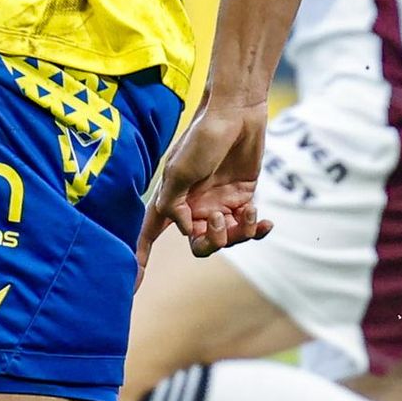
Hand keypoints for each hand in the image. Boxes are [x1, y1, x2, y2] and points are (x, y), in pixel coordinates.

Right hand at [136, 94, 271, 271]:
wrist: (236, 114)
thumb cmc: (202, 138)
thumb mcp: (179, 172)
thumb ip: (175, 204)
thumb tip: (186, 231)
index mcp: (171, 200)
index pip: (151, 233)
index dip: (143, 258)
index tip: (137, 285)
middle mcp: (193, 206)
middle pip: (198, 244)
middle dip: (211, 242)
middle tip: (221, 222)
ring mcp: (219, 204)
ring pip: (227, 240)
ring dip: (238, 233)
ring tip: (245, 212)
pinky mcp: (242, 198)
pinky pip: (249, 226)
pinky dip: (257, 228)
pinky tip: (265, 222)